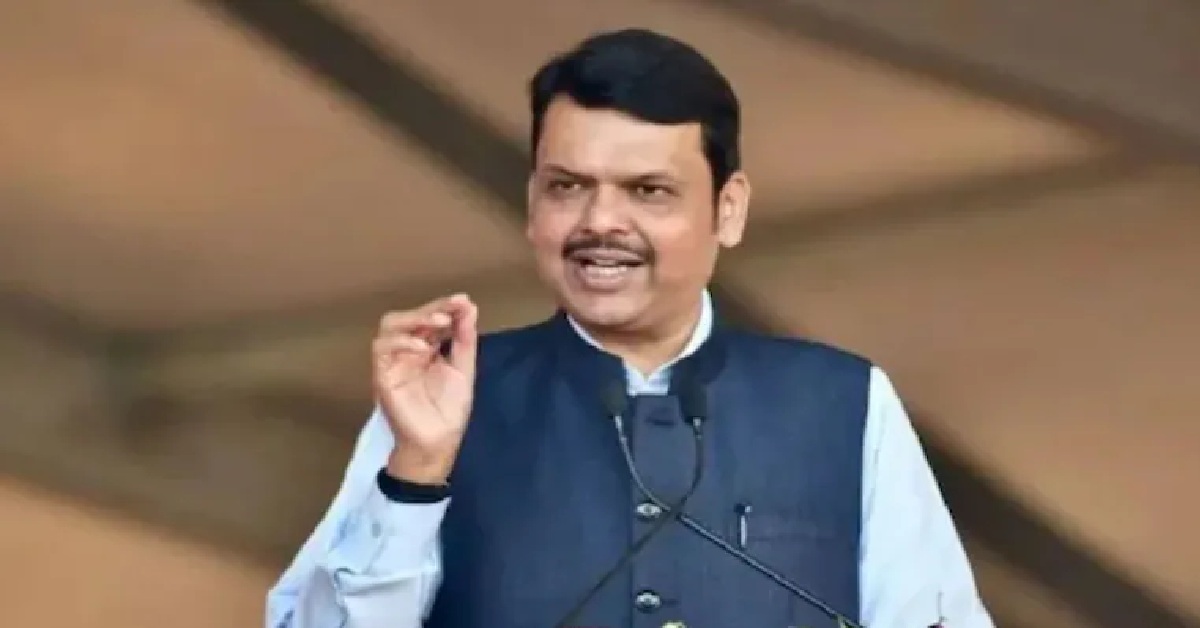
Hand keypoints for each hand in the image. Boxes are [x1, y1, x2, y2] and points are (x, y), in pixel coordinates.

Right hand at [372, 294, 477, 483]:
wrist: (437, 443)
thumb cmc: (449, 410)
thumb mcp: (463, 370)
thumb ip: (464, 339)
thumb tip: (469, 307)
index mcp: (426, 348)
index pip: (429, 318)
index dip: (444, 306)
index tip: (463, 301)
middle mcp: (406, 351)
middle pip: (408, 317)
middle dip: (431, 307)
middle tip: (452, 307)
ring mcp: (392, 362)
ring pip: (390, 326)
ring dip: (415, 318)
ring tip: (440, 321)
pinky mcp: (381, 375)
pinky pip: (381, 349)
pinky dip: (402, 341)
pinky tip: (424, 346)